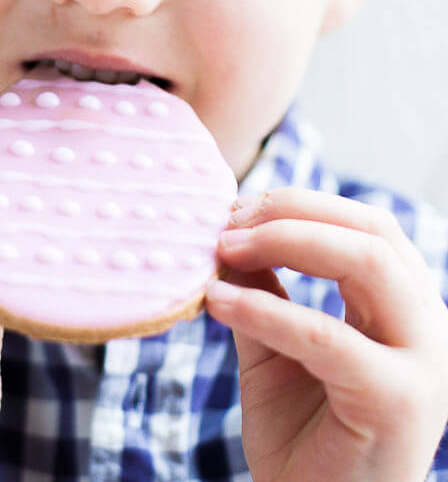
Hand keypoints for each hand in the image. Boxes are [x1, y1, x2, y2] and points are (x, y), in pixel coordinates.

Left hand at [206, 186, 447, 481]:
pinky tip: (218, 301)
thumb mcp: (274, 347)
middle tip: (228, 223)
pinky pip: (326, 336)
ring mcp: (423, 365)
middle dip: (294, 213)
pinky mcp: (396, 402)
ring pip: (368, 263)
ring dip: (286, 242)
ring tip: (224, 250)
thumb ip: (262, 288)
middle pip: (374, 231)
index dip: (301, 205)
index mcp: (405, 311)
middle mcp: (427, 329)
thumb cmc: (302, 439)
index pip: (368, 226)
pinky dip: (266, 308)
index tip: (237, 209)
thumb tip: (229, 229)